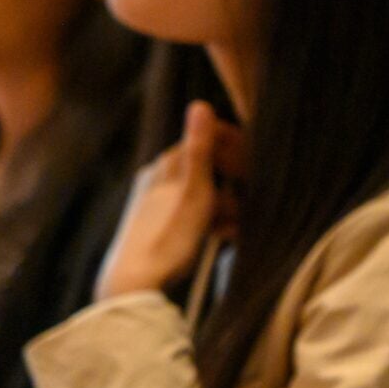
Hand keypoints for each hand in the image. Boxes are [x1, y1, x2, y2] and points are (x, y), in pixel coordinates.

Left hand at [95, 101, 239, 300]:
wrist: (133, 284)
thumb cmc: (168, 237)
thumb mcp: (193, 191)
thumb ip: (199, 148)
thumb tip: (200, 103)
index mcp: (165, 166)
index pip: (205, 141)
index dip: (234, 149)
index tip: (254, 167)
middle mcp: (156, 180)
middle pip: (206, 171)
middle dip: (231, 186)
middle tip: (250, 204)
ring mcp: (155, 205)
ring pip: (200, 197)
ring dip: (225, 209)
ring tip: (237, 229)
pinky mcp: (155, 228)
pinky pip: (190, 217)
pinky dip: (209, 224)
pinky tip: (221, 240)